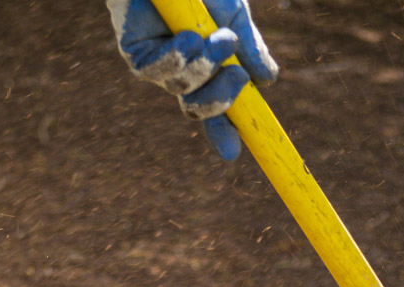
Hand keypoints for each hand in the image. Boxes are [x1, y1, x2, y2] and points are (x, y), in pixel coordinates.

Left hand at [107, 0, 278, 160]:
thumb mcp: (234, 16)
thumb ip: (249, 47)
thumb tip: (267, 81)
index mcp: (209, 68)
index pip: (217, 108)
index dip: (223, 132)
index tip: (231, 152)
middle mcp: (183, 71)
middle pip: (198, 108)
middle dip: (221, 99)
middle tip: (240, 75)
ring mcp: (159, 64)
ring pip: (181, 88)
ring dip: (205, 68)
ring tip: (220, 39)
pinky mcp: (136, 52)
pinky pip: (155, 71)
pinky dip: (178, 59)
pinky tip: (189, 39)